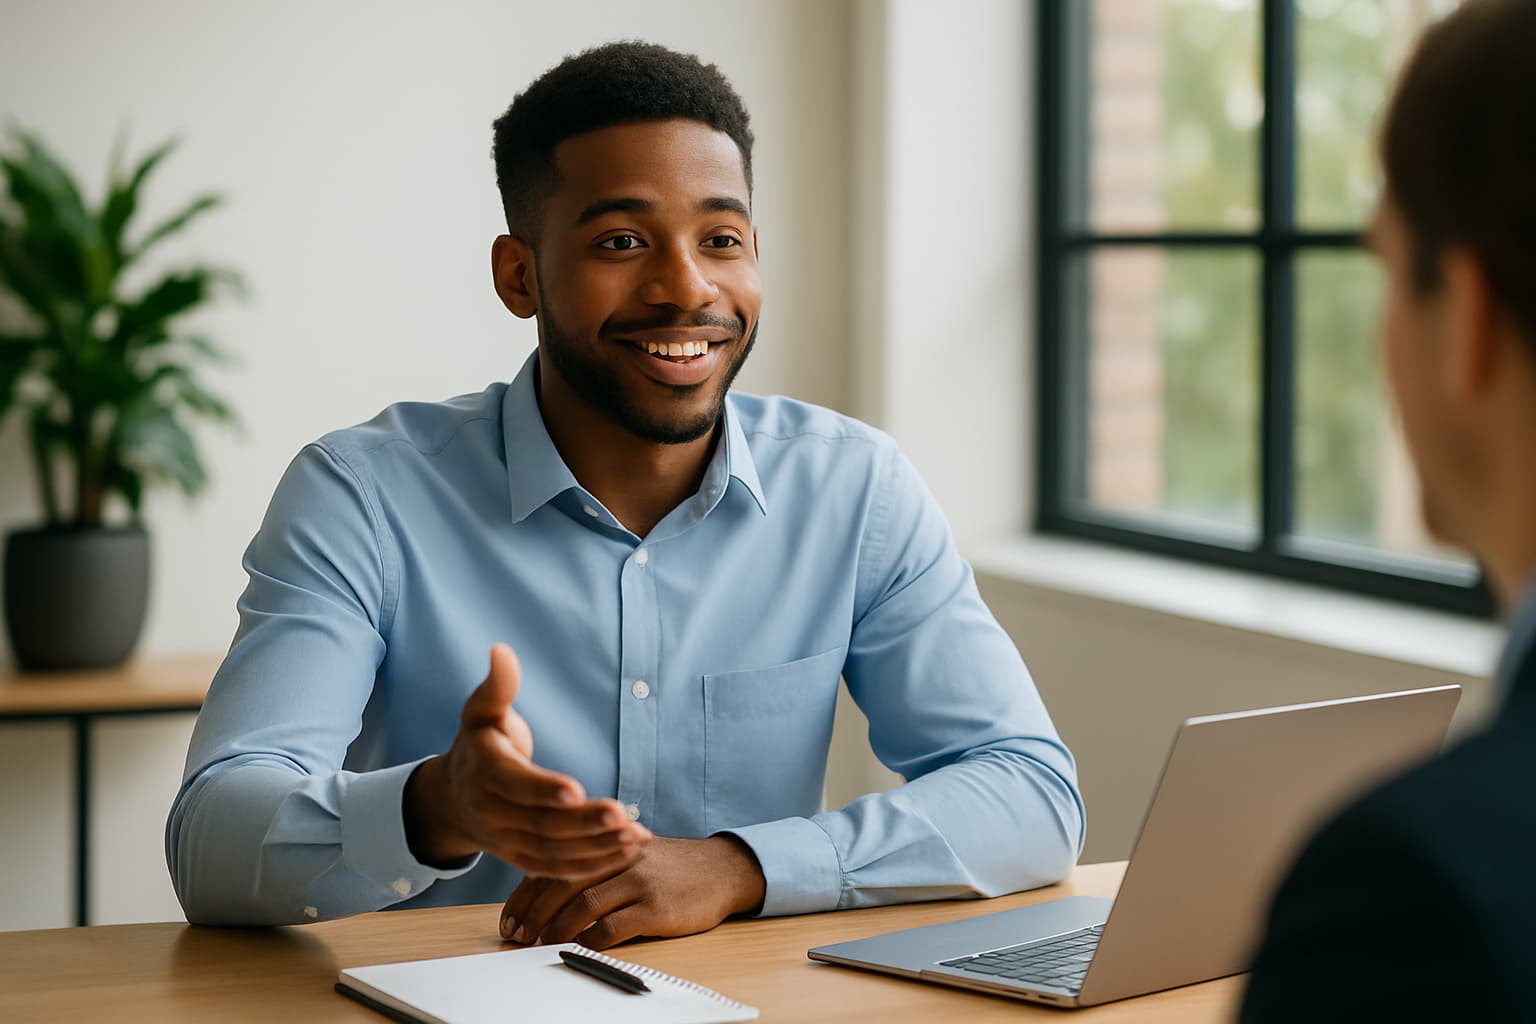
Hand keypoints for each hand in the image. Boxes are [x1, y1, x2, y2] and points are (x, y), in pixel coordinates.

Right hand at [403, 643, 650, 876]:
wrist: (451, 799)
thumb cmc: (479, 745)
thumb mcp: (481, 712)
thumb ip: (497, 686)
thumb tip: (501, 650)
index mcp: (483, 773)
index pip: (514, 785)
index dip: (544, 789)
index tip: (576, 790)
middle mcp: (491, 813)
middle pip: (540, 824)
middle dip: (584, 823)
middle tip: (623, 815)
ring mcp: (506, 841)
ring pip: (552, 852)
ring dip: (596, 847)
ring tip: (636, 835)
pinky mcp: (521, 860)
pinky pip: (557, 869)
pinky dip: (592, 865)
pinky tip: (626, 851)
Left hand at [498, 835, 766, 949]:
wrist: (722, 869)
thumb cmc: (671, 866)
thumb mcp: (630, 853)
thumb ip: (595, 865)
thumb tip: (546, 894)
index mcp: (607, 843)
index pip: (553, 865)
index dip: (524, 895)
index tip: (509, 920)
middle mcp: (618, 856)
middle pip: (561, 884)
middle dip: (533, 915)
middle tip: (518, 938)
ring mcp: (638, 881)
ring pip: (582, 905)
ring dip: (556, 930)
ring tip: (541, 946)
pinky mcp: (655, 907)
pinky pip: (612, 927)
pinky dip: (590, 941)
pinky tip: (579, 949)